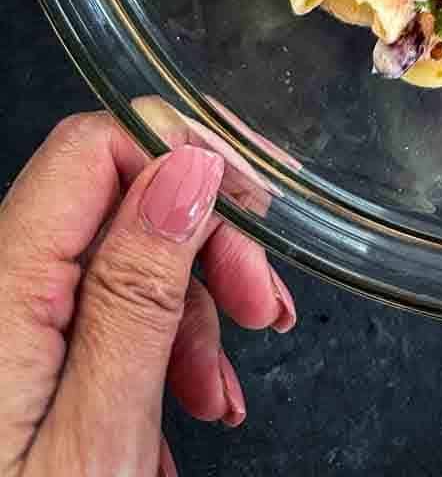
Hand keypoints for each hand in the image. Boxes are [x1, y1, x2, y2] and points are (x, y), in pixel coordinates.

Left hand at [0, 107, 296, 476]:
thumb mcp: (94, 441)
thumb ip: (137, 296)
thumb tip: (190, 167)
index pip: (93, 146)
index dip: (186, 153)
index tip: (260, 211)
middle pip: (115, 200)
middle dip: (205, 244)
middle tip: (267, 311)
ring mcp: (4, 332)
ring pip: (115, 262)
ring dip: (189, 313)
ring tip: (218, 397)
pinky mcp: (15, 365)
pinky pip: (94, 319)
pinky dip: (153, 353)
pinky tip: (177, 414)